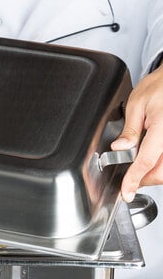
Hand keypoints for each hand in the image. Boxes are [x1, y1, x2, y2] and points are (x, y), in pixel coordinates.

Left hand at [112, 64, 162, 201]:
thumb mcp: (137, 104)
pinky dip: (160, 165)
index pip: (146, 161)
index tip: (126, 192)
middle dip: (144, 180)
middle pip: (161, 172)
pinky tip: (151, 161)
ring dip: (154, 174)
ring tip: (139, 170)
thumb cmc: (159, 86)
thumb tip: (119, 149)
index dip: (134, 179)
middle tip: (129, 180)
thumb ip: (129, 130)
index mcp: (162, 127)